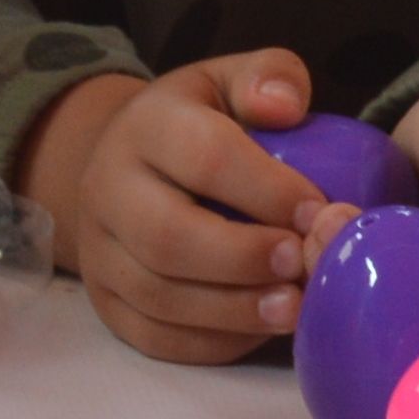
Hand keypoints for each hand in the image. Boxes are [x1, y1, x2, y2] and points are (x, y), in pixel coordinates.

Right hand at [22, 52, 325, 360]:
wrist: (126, 167)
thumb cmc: (199, 125)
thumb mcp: (230, 82)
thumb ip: (269, 77)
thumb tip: (286, 106)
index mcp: (147, 126)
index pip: (203, 156)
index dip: (267, 189)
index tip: (318, 210)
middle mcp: (108, 188)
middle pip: (168, 237)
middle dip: (244, 258)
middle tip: (302, 264)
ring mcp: (100, 252)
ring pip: (159, 295)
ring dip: (234, 310)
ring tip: (293, 307)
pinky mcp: (106, 303)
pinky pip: (155, 336)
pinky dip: (213, 341)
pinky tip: (259, 329)